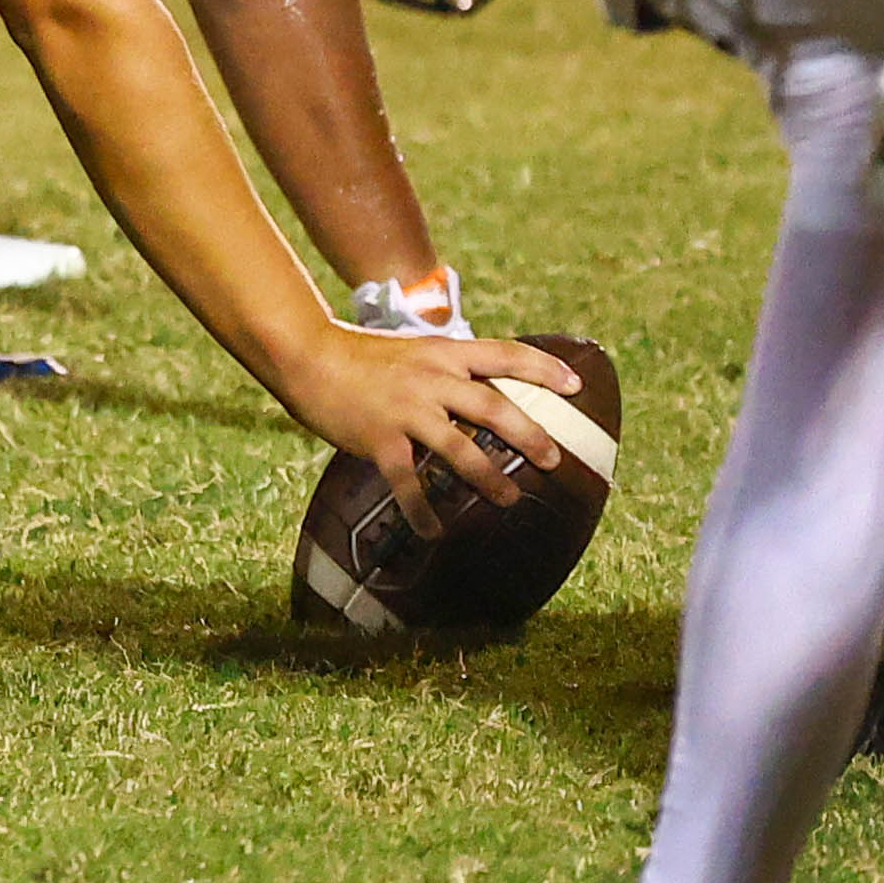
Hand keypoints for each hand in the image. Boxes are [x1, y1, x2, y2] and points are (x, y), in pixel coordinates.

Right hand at [277, 320, 567, 504]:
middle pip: (493, 406)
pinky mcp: (379, 437)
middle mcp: (432, 378)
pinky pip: (409, 481)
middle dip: (529, 435)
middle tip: (553, 460)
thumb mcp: (413, 350)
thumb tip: (477, 394)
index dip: (544, 369)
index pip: (506, 354)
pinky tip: (435, 532)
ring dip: (489, 477)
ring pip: (460, 447)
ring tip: (510, 498)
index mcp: (444, 352)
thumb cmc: (359, 355)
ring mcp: (406, 409)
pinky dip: (423, 510)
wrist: (308, 354)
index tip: (575, 385)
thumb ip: (444, 369)